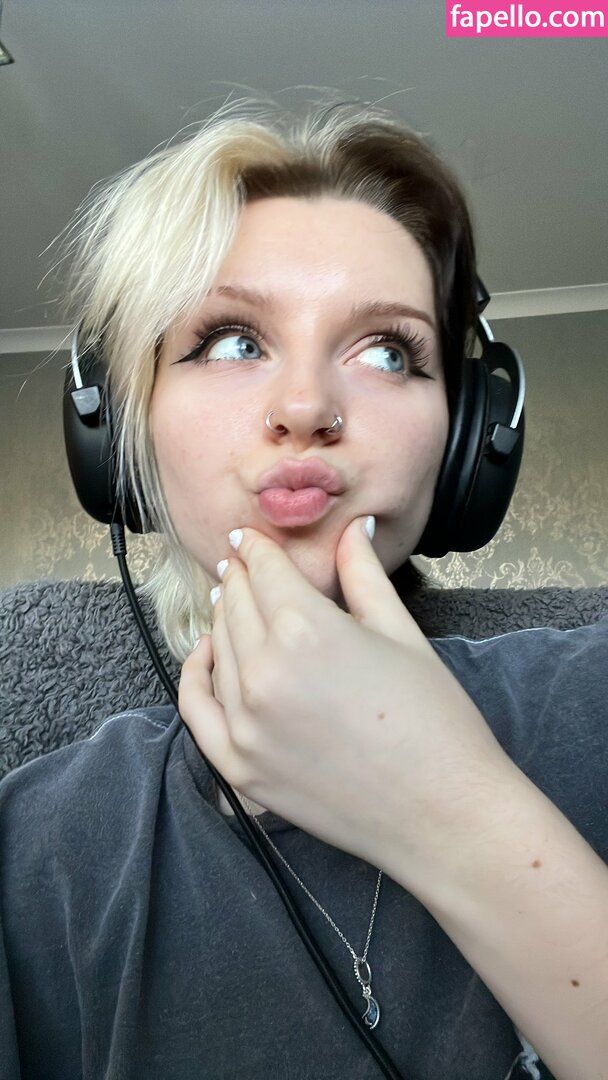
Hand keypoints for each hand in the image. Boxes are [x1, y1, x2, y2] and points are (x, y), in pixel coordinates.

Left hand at [179, 519, 511, 887]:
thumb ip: (363, 574)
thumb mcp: (401, 631)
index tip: (251, 537)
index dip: (258, 548)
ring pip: (217, 650)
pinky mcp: (240, 767)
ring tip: (230, 602)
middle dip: (241, 578)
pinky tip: (205, 655)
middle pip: (236, 606)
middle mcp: (263, 672)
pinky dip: (196, 676)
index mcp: (305, 629)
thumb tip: (351, 528)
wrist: (443, 813)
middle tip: (243, 564)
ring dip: (221, 619)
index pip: (266, 571)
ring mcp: (245, 723)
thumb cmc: (435, 719)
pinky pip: (197, 710)